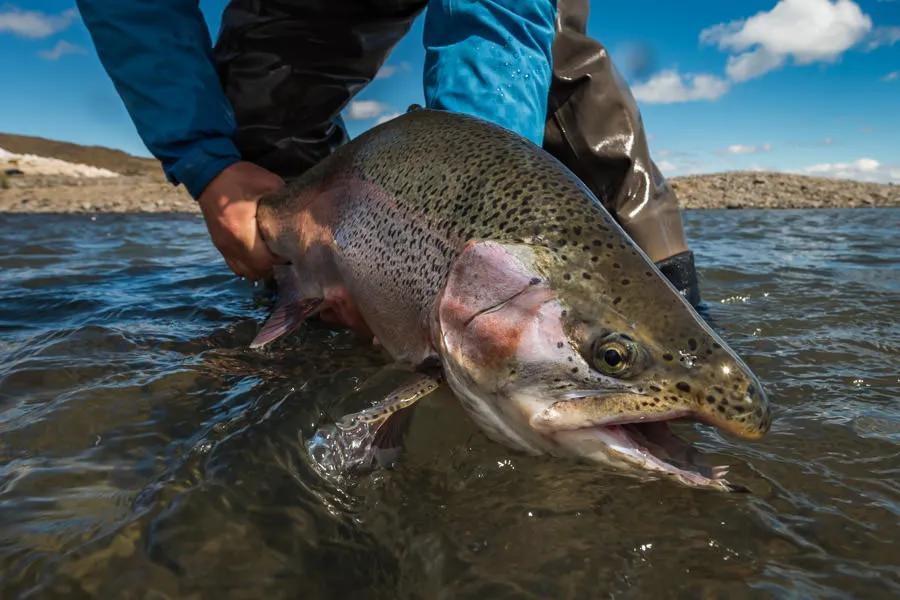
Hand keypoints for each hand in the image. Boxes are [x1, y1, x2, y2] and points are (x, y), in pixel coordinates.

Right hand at [197, 161, 285, 280]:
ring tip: (273, 259)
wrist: (208, 173)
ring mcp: (223, 246)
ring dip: (260, 269)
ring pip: (244, 271)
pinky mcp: (219, 244)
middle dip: (273, 267)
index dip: (281, 260)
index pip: (265, 260)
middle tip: (286, 256)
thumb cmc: (239, 177)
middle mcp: (230, 244)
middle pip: (256, 271)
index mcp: (241, 231)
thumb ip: (284, 198)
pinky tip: (258, 258)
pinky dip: (248, 266)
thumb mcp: (267, 182)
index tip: (292, 251)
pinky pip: (234, 265)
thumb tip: (300, 209)